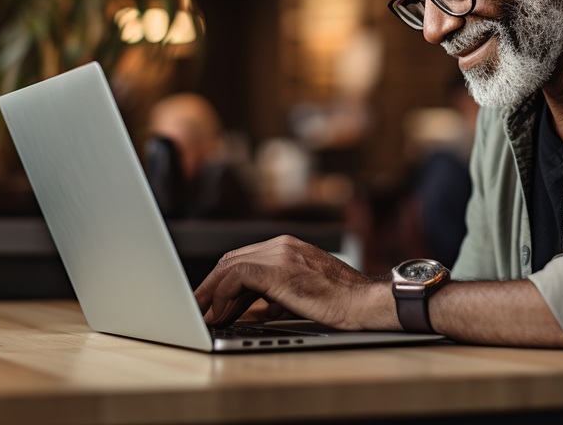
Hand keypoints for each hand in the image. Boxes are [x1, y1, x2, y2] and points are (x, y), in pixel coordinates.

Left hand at [193, 235, 393, 330]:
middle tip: (198, 309)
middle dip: (211, 286)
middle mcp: (281, 245)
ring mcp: (280, 255)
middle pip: (231, 260)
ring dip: (212, 293)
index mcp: (287, 247)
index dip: (222, 281)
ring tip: (205, 316)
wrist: (364, 302)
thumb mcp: (301, 296)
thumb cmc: (341, 302)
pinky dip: (223, 296)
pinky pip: (237, 277)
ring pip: (230, 267)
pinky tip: (221, 314)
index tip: (210, 302)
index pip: (243, 259)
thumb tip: (251, 313)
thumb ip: (274, 299)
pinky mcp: (279, 271)